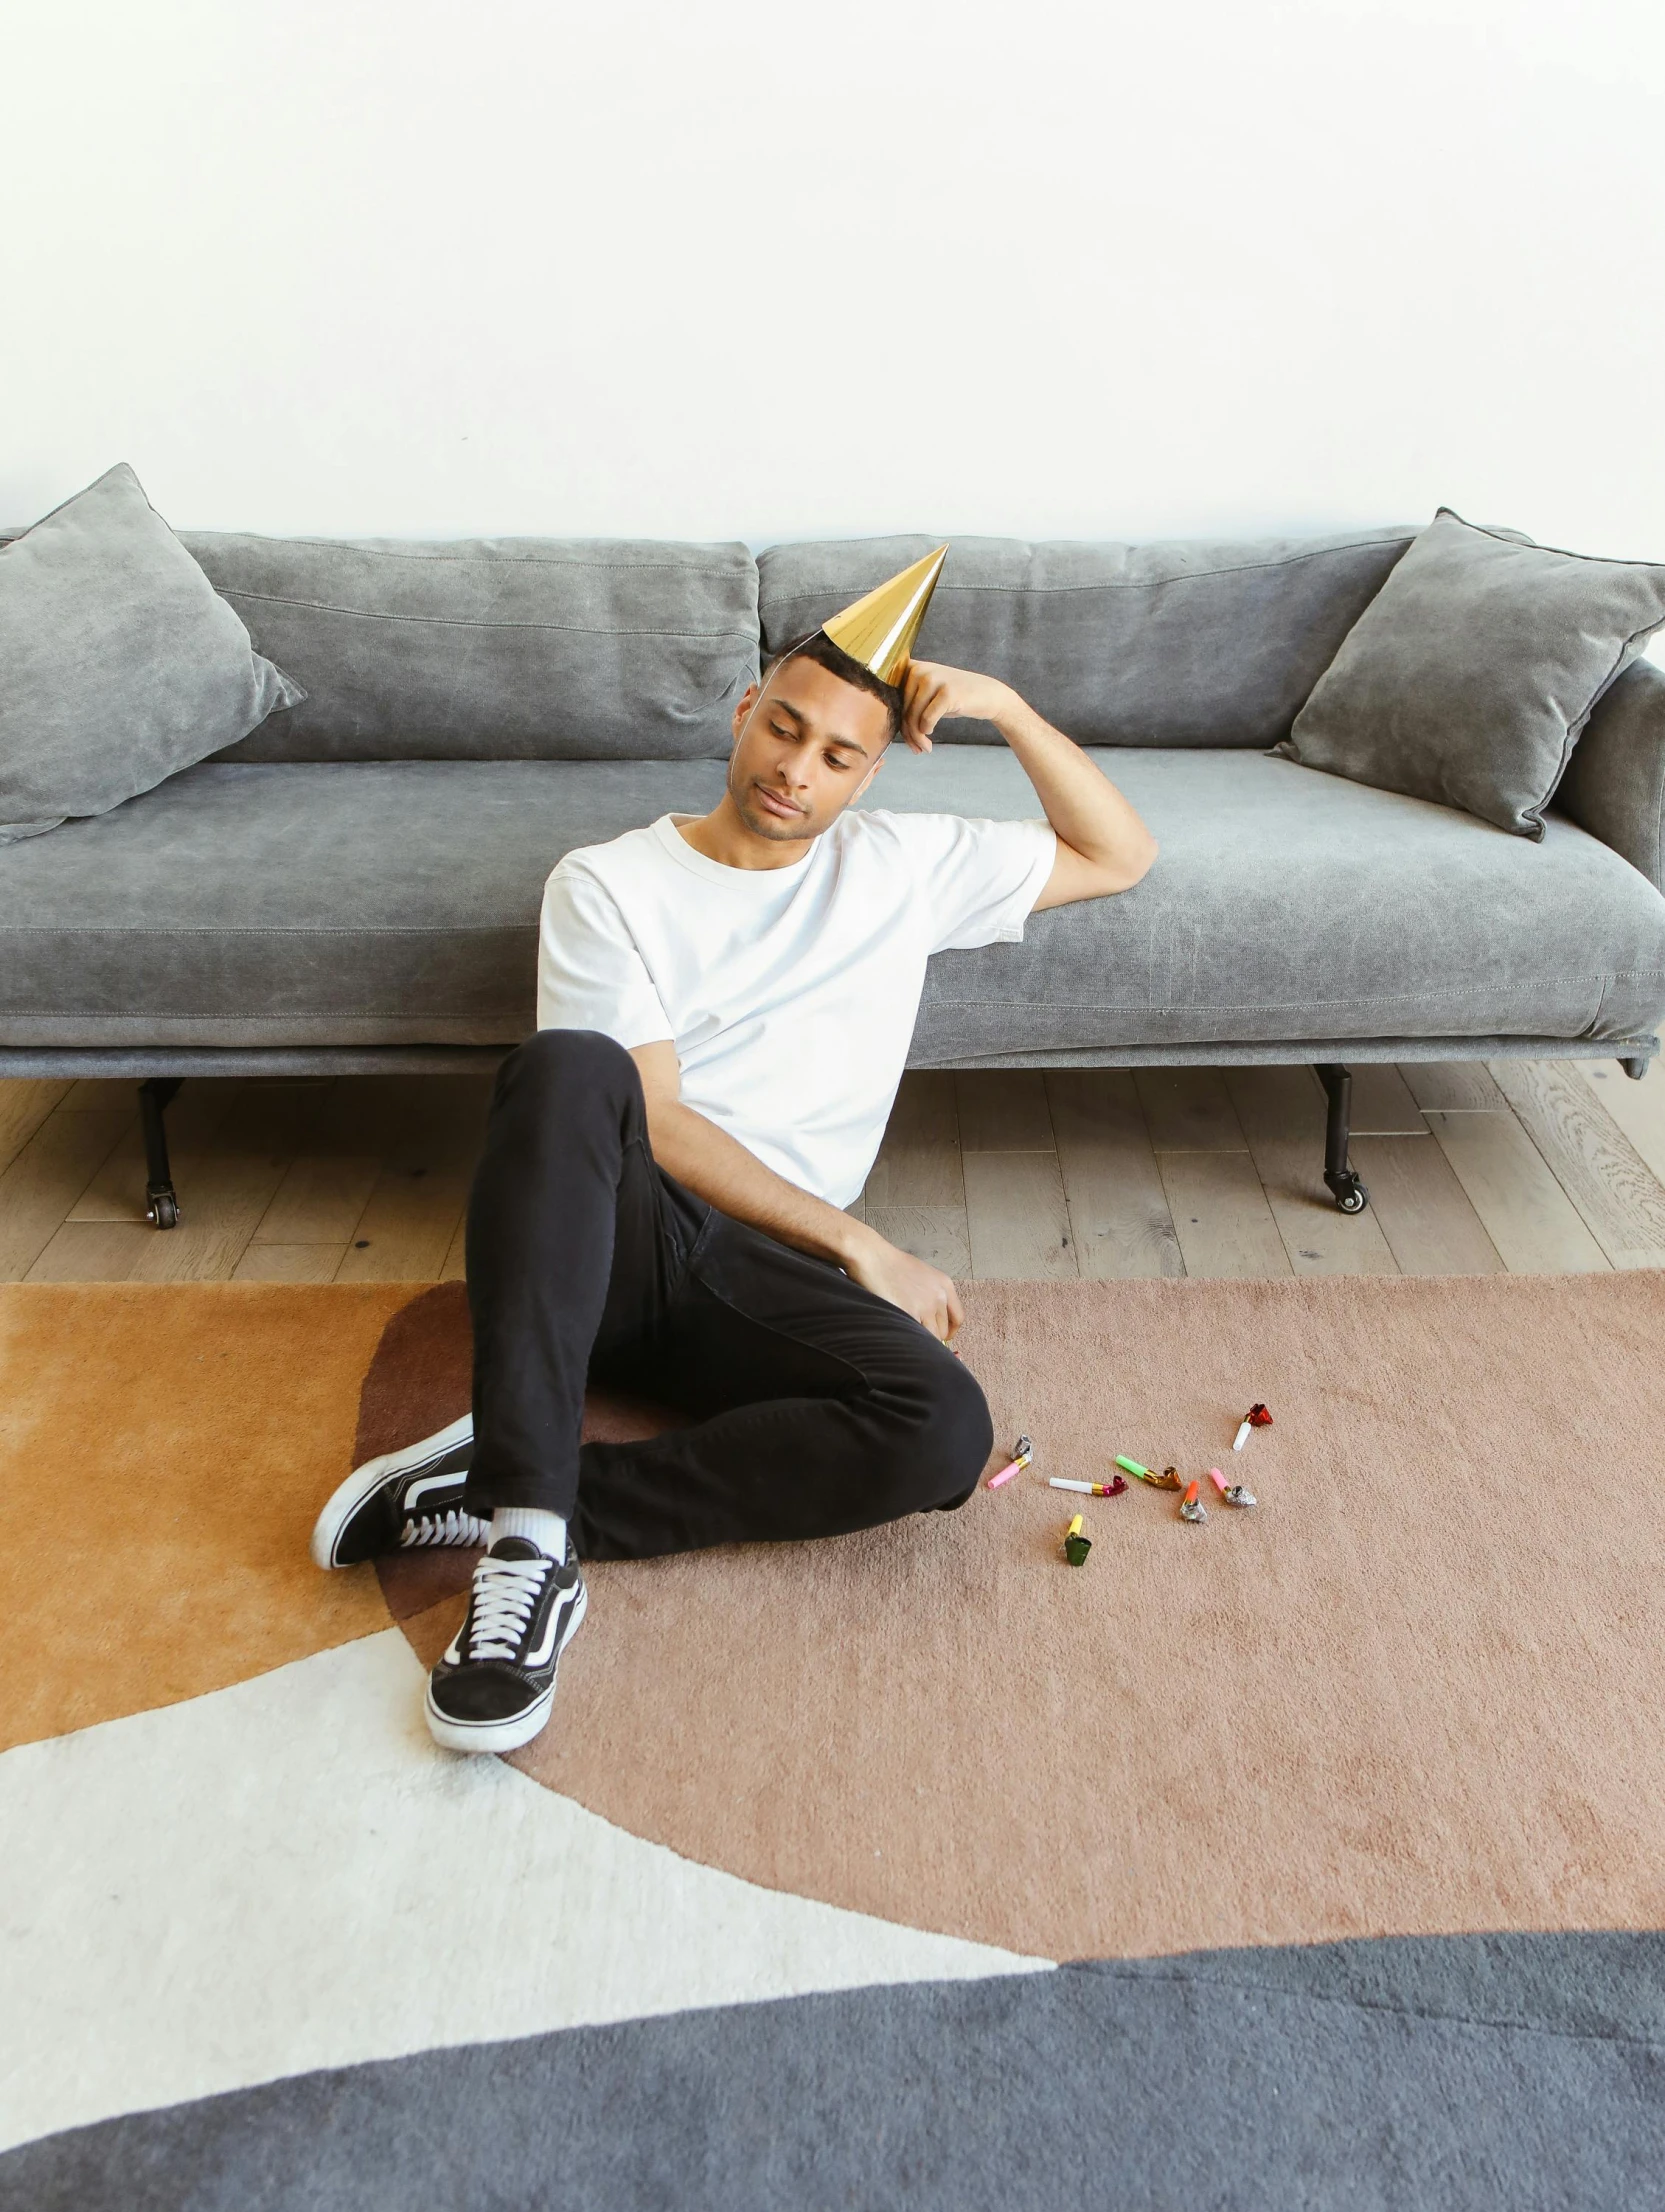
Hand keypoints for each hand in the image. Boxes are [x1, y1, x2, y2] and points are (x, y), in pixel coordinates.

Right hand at [843, 1223, 964, 1342]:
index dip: (950, 1331)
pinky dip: (908, 1337)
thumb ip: (932, 1294)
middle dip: (931, 1335)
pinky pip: (914, 1335)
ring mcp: (925, 1306)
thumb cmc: (892, 1264)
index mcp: (945, 1285)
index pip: (958, 1317)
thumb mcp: (923, 1275)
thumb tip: (932, 1317)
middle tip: (917, 1334)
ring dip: (919, 1338)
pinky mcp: (909, 1313)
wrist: (873, 1257)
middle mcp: (939, 1296)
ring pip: (930, 1336)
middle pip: (943, 1330)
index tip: (941, 1335)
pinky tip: (899, 1332)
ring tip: (907, 1332)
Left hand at [900, 661, 1015, 754]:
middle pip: (901, 709)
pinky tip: (931, 734)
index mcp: (911, 667)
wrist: (987, 694)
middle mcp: (919, 669)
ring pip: (912, 716)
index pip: (892, 698)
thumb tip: (884, 724)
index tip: (905, 737)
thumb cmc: (952, 698)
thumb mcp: (926, 695)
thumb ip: (906, 703)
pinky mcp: (947, 692)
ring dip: (917, 737)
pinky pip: (927, 720)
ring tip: (924, 747)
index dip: (894, 720)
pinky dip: (927, 730)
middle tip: (917, 747)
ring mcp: (933, 679)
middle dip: (907, 733)